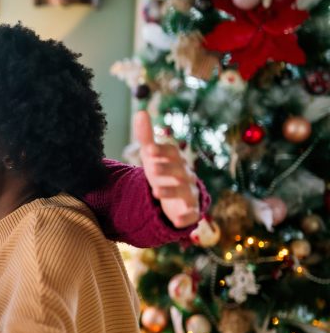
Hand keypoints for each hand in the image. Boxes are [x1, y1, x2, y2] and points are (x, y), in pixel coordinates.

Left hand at [135, 111, 200, 227]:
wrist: (172, 196)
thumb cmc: (162, 172)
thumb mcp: (152, 156)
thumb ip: (146, 136)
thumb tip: (140, 112)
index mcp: (177, 160)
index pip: (172, 153)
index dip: (162, 151)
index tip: (148, 150)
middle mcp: (186, 175)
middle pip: (179, 171)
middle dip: (167, 169)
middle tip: (152, 169)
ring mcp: (190, 193)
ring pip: (184, 191)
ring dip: (171, 191)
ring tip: (156, 192)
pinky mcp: (190, 211)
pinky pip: (191, 215)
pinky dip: (185, 217)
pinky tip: (177, 220)